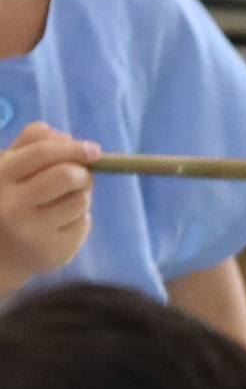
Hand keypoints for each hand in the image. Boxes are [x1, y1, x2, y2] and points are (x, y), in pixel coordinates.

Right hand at [0, 120, 93, 284]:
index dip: (72, 148)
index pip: (41, 153)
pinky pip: (83, 223)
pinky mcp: (55, 251)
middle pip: (66, 176)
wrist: (1, 252)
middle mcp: (12, 204)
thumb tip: (63, 136)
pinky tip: (60, 225)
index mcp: (0, 176)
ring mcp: (33, 231)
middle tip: (81, 177)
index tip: (94, 150)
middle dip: (83, 173)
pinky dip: (79, 219)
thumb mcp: (9, 168)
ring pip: (80, 200)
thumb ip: (31, 144)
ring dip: (81, 197)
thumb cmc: (8, 200)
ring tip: (62, 203)